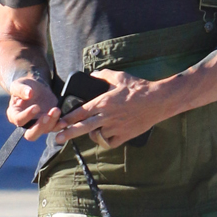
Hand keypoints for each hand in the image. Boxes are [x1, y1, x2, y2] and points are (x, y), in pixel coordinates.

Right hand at [6, 76, 61, 140]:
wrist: (36, 87)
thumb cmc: (24, 86)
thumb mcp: (19, 84)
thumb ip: (21, 89)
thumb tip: (29, 94)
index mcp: (14, 115)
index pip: (19, 120)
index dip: (27, 115)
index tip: (36, 107)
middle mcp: (25, 124)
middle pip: (31, 134)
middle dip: (40, 127)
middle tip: (47, 116)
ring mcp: (38, 125)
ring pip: (45, 130)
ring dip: (52, 122)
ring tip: (56, 110)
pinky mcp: (49, 123)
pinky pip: (55, 128)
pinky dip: (59, 125)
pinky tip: (64, 120)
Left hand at [53, 69, 167, 146]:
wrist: (158, 101)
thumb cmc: (139, 88)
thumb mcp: (120, 77)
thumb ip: (103, 75)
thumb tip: (91, 74)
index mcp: (103, 102)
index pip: (80, 112)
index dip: (67, 119)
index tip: (58, 123)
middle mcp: (107, 116)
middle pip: (82, 127)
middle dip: (68, 133)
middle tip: (57, 138)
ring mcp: (115, 127)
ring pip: (96, 136)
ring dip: (92, 135)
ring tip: (91, 132)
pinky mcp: (124, 136)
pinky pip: (109, 142)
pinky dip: (105, 141)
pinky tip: (105, 136)